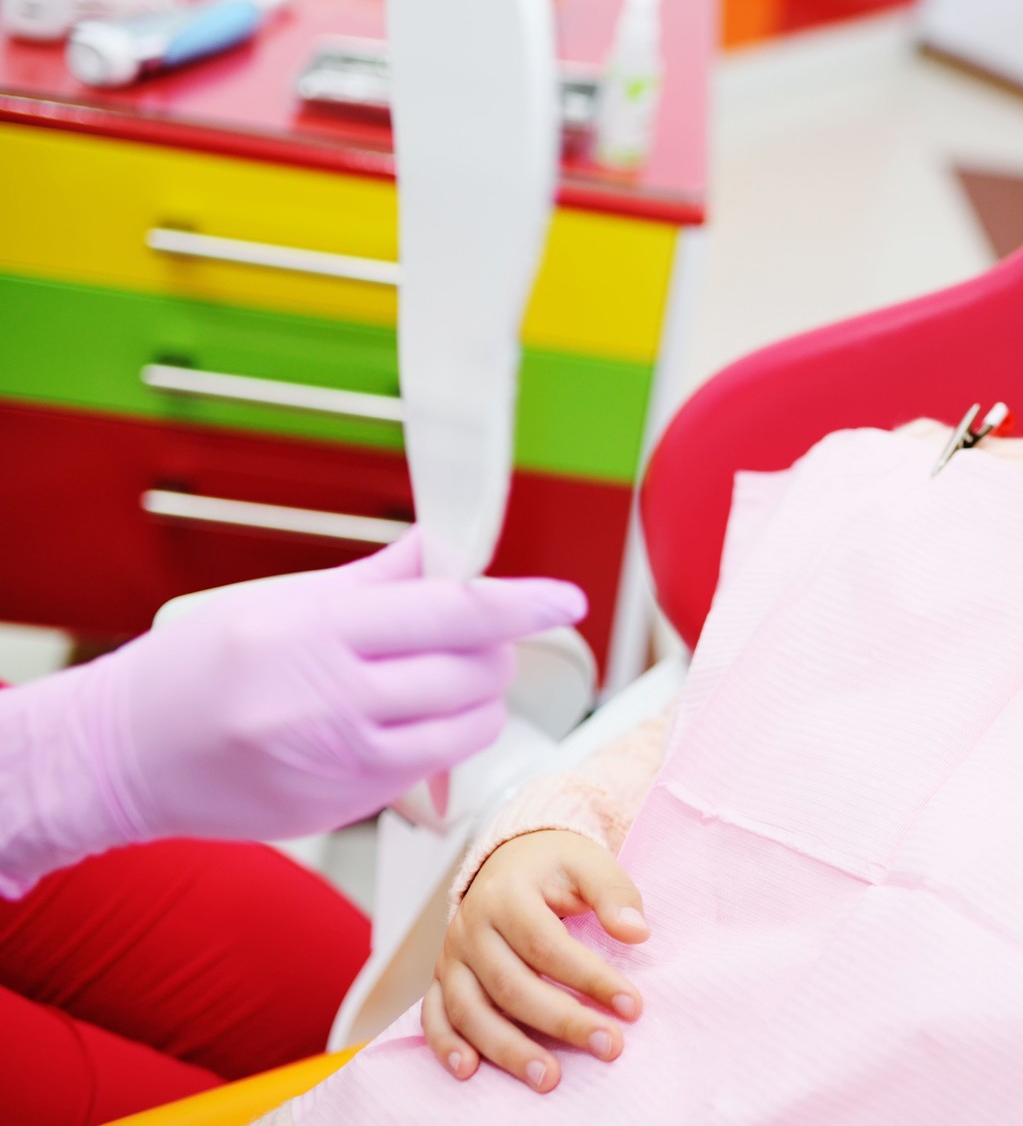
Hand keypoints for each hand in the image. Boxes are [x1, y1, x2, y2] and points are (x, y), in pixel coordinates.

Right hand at [76, 530, 585, 844]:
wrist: (122, 757)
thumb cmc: (196, 667)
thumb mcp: (277, 601)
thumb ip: (374, 579)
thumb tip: (445, 548)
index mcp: (319, 632)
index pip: (452, 612)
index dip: (522, 603)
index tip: (567, 599)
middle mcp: (334, 701)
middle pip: (473, 672)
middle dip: (494, 649)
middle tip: (473, 634)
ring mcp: (342, 763)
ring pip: (468, 727)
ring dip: (478, 699)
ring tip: (442, 679)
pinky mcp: (346, 808)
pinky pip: (431, 769)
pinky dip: (439, 740)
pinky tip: (402, 721)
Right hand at [425, 829, 650, 1090]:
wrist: (511, 858)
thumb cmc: (555, 866)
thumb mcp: (589, 862)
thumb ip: (613, 894)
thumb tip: (636, 932)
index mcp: (506, 895)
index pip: (549, 946)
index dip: (591, 978)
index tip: (632, 1006)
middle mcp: (471, 926)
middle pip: (512, 985)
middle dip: (561, 1021)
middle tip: (608, 1046)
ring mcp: (451, 955)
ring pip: (470, 1009)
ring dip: (507, 1049)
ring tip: (549, 1078)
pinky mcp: (441, 976)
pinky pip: (434, 1015)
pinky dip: (446, 1044)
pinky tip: (468, 1070)